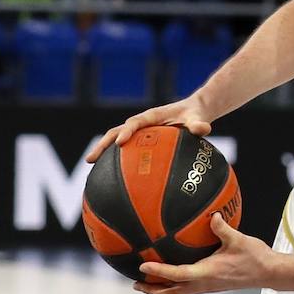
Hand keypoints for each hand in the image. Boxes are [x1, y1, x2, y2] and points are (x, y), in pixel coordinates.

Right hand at [86, 96, 212, 162]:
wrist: (193, 112)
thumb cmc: (194, 115)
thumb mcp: (198, 119)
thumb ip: (198, 124)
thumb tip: (203, 129)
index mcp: (152, 117)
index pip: (135, 122)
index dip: (127, 131)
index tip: (120, 143)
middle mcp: (141, 124)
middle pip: (116, 133)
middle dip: (103, 145)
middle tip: (90, 160)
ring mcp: (139, 133)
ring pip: (116, 142)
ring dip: (103, 154)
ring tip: (89, 170)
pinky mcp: (140, 142)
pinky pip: (126, 153)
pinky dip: (115, 163)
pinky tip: (110, 181)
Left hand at [134, 214, 273, 293]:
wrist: (267, 273)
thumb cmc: (254, 257)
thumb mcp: (238, 239)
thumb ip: (223, 228)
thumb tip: (213, 215)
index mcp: (207, 273)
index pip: (177, 274)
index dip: (159, 270)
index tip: (143, 266)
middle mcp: (204, 283)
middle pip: (171, 292)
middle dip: (152, 289)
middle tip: (136, 283)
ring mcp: (207, 287)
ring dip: (160, 290)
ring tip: (147, 283)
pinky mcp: (211, 286)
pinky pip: (186, 290)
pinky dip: (173, 285)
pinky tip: (172, 276)